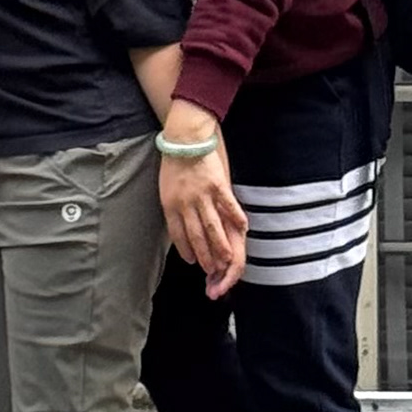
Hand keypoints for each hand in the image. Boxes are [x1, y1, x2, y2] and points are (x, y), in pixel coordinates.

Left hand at [158, 106, 246, 301]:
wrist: (185, 135)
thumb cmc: (176, 162)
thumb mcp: (168, 188)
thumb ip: (178, 210)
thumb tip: (188, 233)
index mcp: (170, 205)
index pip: (179, 237)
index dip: (189, 254)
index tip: (197, 267)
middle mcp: (184, 203)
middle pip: (198, 239)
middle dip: (207, 262)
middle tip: (215, 276)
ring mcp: (202, 195)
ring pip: (213, 230)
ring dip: (221, 250)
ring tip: (227, 264)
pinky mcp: (218, 184)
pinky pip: (229, 207)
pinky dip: (236, 220)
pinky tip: (243, 230)